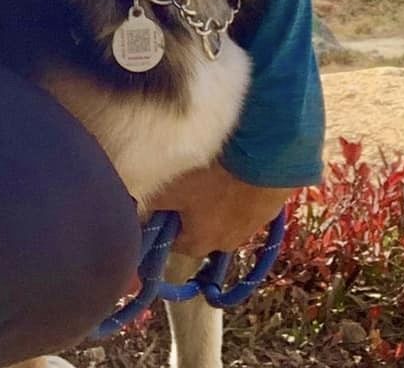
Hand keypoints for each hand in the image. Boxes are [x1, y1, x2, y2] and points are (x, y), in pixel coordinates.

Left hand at [147, 160, 294, 261]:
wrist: (268, 158)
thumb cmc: (213, 176)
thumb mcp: (170, 187)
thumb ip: (148, 204)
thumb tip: (133, 209)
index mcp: (198, 244)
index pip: (171, 242)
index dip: (164, 220)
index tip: (162, 198)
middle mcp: (226, 244)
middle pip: (200, 229)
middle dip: (193, 209)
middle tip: (189, 180)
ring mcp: (252, 227)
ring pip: (226, 215)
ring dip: (219, 198)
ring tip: (215, 169)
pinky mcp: (271, 207)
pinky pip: (248, 200)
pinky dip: (241, 188)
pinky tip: (237, 167)